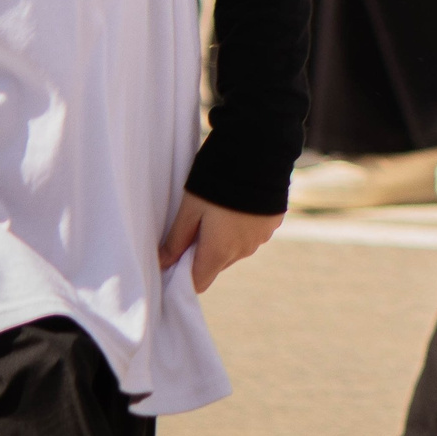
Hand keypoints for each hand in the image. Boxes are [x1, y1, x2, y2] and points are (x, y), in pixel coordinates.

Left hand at [159, 192, 281, 292]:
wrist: (261, 153)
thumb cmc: (218, 181)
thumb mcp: (190, 208)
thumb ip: (176, 240)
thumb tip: (162, 263)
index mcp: (219, 251)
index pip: (198, 283)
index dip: (184, 276)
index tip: (176, 257)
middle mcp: (243, 251)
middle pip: (216, 265)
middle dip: (204, 252)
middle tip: (197, 223)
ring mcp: (261, 238)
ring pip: (235, 250)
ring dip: (225, 239)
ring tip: (221, 209)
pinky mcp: (274, 223)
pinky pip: (253, 235)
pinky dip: (243, 227)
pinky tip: (239, 204)